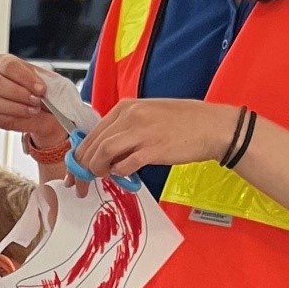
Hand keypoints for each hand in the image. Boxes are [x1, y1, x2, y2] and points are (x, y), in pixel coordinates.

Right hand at [0, 53, 66, 154]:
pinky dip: (17, 119)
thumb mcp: (48, 80)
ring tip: (36, 109)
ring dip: (19, 107)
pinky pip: (0, 119)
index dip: (25, 77)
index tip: (41, 88)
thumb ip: (45, 81)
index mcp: (3, 63)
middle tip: (37, 99)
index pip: (8, 65)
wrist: (49, 109)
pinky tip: (29, 116)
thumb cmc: (44, 90)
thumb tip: (41, 89)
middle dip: (20, 93)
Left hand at [72, 98, 234, 183]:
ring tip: (101, 177)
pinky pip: (125, 165)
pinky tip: (124, 174)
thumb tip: (104, 149)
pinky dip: (120, 172)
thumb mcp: (147, 115)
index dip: (80, 153)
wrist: (212, 126)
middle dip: (83, 166)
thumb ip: (124, 128)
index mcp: (126, 107)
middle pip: (94, 144)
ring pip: (103, 153)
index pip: (93, 132)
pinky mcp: (153, 149)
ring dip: (97, 170)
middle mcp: (130, 116)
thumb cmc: (183, 122)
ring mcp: (141, 132)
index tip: (76, 168)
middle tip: (82, 180)